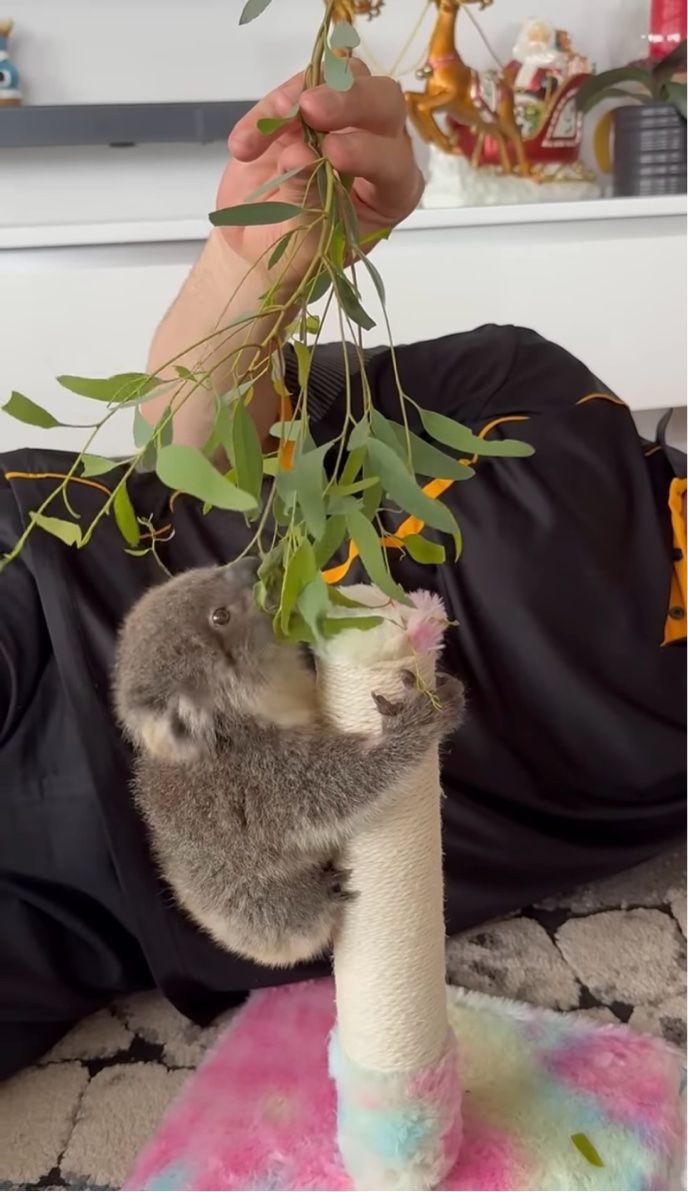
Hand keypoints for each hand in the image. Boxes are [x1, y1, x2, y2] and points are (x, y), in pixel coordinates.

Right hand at [217, 61, 423, 291]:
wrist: (258, 245)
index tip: (331, 153)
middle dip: (349, 100)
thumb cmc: (293, 255)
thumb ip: (308, 198)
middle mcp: (379, 148)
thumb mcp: (303, 242)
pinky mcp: (308, 108)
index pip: (393, 162)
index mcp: (392, 192)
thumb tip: (300, 154)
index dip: (366, 152)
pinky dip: (269, 111)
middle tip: (311, 108)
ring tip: (274, 122)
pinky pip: (296, 88)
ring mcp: (345, 121)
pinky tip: (245, 146)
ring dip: (305, 93)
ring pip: (345, 77)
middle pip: (383, 103)